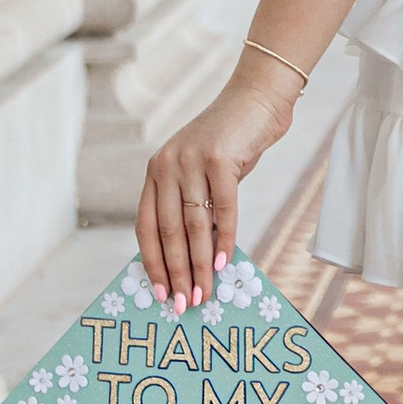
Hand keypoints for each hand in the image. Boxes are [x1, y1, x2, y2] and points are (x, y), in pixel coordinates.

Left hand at [136, 50, 299, 309]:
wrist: (257, 99)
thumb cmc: (232, 143)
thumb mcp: (202, 173)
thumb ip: (192, 205)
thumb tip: (194, 258)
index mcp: (155, 172)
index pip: (146, 226)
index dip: (152, 262)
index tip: (160, 293)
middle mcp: (166, 165)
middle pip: (168, 231)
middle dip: (176, 272)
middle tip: (183, 304)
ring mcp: (192, 160)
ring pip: (193, 225)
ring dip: (198, 265)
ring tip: (204, 292)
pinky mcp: (220, 158)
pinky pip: (222, 208)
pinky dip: (224, 238)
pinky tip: (224, 263)